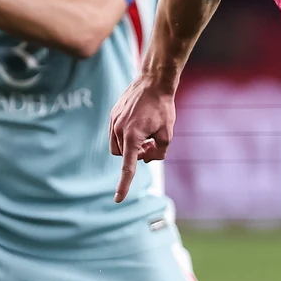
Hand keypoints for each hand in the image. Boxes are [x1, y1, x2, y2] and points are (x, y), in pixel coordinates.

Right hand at [109, 76, 176, 201]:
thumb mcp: (167, 133)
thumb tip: (146, 158)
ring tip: (146, 133)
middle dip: (136, 155)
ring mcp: (113, 121)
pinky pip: (116, 133)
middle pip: (124, 156)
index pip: (128, 167)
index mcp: (132, 137)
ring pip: (118, 146)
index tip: (118, 199)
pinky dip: (126, 135)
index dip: (124, 185)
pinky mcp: (113, 114)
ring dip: (130, 146)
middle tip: (152, 144)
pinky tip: (139, 123)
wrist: (153, 81)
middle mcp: (119, 130)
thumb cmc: (163, 107)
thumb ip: (159, 152)